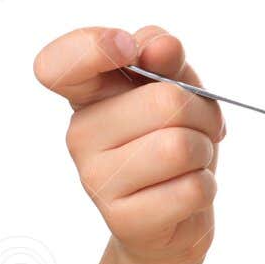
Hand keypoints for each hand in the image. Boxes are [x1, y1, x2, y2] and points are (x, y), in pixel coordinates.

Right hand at [34, 25, 224, 263]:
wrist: (177, 218)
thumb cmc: (175, 142)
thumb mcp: (180, 92)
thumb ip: (169, 62)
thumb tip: (161, 45)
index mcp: (89, 95)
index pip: (58, 64)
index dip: (93, 47)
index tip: (128, 48)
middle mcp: (80, 133)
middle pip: (166, 102)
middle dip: (202, 114)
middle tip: (197, 129)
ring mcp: (95, 178)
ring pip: (181, 146)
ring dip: (205, 151)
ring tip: (190, 162)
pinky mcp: (123, 218)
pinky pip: (192, 188)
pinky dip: (206, 187)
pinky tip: (186, 191)